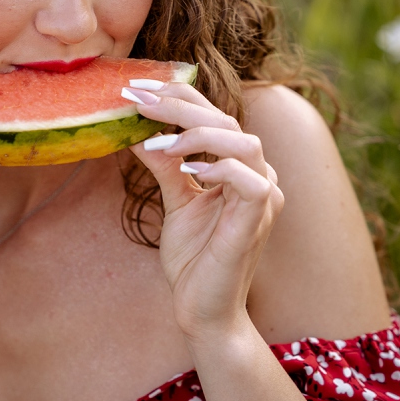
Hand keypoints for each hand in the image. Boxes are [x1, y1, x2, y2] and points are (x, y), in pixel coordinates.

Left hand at [127, 81, 283, 346]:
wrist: (202, 310)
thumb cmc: (194, 259)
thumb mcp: (174, 202)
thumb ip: (164, 166)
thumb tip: (138, 131)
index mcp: (241, 168)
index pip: (213, 117)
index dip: (177, 98)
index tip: (135, 90)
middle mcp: (259, 176)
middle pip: (227, 120)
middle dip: (179, 106)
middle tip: (138, 101)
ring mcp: (264, 197)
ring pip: (244, 142)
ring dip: (197, 135)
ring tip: (158, 141)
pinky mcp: (259, 220)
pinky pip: (249, 180)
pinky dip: (218, 168)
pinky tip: (187, 171)